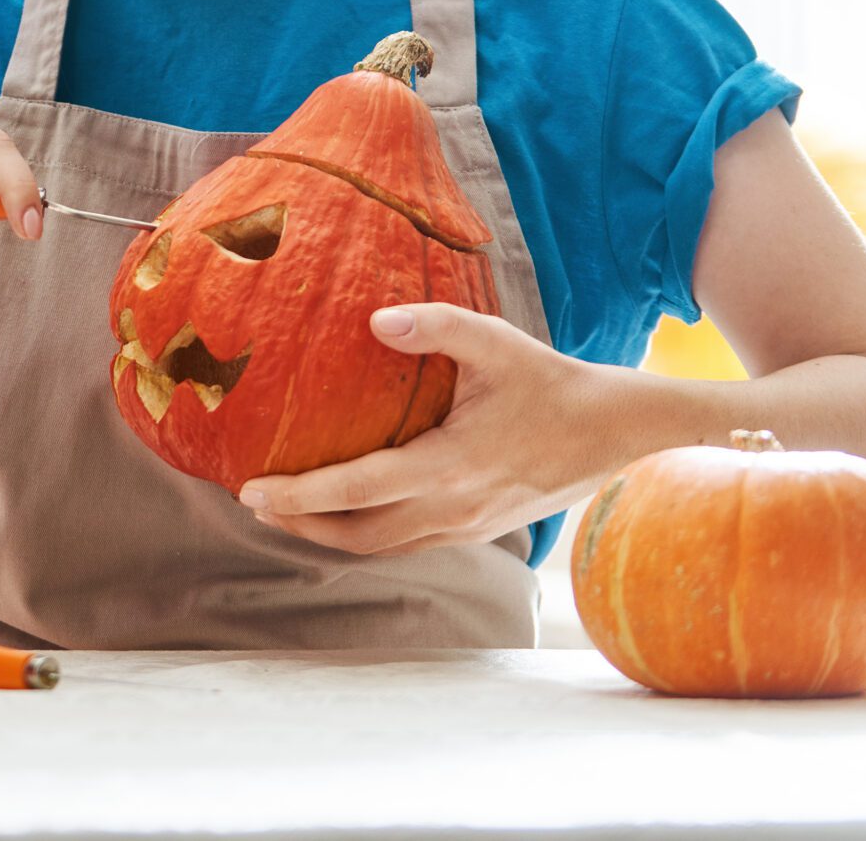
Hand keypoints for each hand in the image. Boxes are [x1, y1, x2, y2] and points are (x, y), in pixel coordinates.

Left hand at [235, 304, 623, 554]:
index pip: (355, 490)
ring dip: (328, 535)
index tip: (249, 487)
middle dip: (298, 524)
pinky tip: (344, 510)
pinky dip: (365, 533)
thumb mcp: (495, 342)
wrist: (616, 432)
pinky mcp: (476, 530)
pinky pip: (406, 542)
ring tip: (284, 511)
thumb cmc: (550, 382)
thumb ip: (435, 327)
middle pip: (356, 536)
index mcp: (449, 468)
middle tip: (251, 501)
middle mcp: (452, 510)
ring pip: (381, 547)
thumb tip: (375, 318)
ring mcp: (466, 528)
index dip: (298, 494)